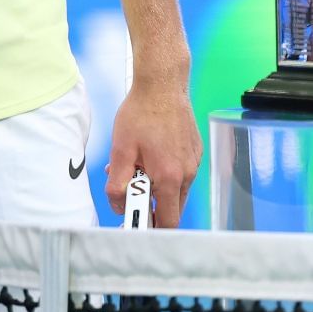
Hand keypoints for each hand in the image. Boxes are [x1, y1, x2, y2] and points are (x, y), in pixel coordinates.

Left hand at [105, 78, 200, 227]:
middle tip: (128, 188)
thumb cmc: (141, 114)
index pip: (168, 221)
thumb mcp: (120, 150)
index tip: (133, 222)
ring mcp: (194, 163)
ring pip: (175, 189)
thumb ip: (118, 183)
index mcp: (169, 178)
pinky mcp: (195, 152)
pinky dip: (164, 171)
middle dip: (149, 203)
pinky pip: (180, 172)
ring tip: (134, 165)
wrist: (162, 84)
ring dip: (155, 185)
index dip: (150, 227)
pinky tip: (147, 154)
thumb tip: (118, 205)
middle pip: (171, 207)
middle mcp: (187, 174)